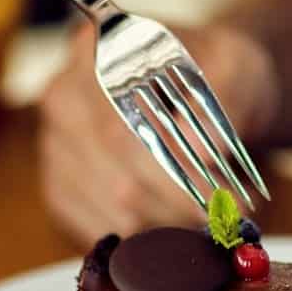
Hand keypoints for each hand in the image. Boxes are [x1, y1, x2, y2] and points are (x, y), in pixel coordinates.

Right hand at [37, 21, 279, 243]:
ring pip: (110, 209)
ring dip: (165, 224)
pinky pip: (93, 226)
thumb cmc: (220, 73)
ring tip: (206, 219)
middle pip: (115, 178)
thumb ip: (223, 104)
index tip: (216, 201)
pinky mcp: (58, 182)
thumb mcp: (236, 70)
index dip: (171, 177)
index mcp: (100, 55)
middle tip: (223, 220)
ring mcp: (55, 142)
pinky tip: (171, 223)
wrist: (208, 87)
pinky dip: (138, 236)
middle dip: (176, 208)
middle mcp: (65, 95)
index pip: (122, 132)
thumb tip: (200, 153)